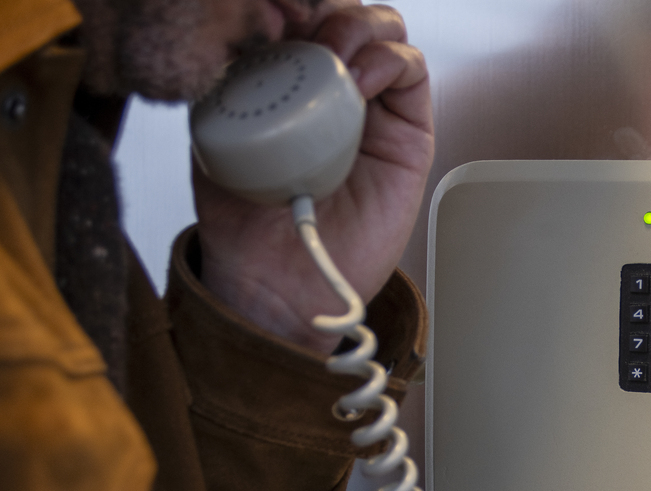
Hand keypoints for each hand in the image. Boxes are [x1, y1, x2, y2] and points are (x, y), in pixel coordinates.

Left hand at [193, 2, 433, 351]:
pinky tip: (361, 81)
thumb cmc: (245, 218)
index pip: (299, 15)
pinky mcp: (408, 132)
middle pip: (345, 13)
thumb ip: (233, 73)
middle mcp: (332, 88)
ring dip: (359, 26)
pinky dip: (390, 59)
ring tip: (335, 56)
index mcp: (286, 80)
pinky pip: (411, 70)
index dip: (287, 5)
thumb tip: (260, 22)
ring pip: (384, 30)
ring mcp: (372, 107)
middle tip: (300, 30)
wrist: (277, 281)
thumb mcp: (216, 130)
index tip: (264, 14)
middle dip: (325, 8)